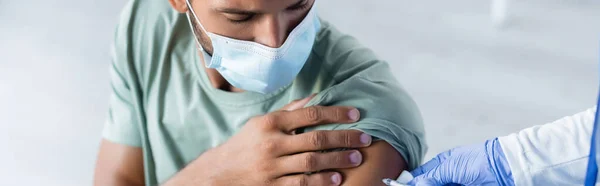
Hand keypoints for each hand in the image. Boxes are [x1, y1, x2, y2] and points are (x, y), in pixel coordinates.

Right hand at [166, 95, 372, 185]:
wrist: (220, 173)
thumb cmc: (246, 144)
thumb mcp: (262, 123)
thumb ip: (289, 112)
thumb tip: (316, 98)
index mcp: (270, 123)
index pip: (309, 114)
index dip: (335, 113)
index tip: (356, 114)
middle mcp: (272, 144)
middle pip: (315, 139)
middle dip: (344, 138)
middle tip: (366, 138)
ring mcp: (272, 167)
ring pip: (312, 163)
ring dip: (337, 160)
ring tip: (357, 158)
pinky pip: (302, 184)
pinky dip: (321, 182)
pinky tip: (337, 179)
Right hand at [408, 138, 513, 185]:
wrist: (510, 169)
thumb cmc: (483, 160)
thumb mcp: (451, 167)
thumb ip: (431, 177)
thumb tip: (413, 184)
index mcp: (443, 164)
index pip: (420, 175)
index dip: (410, 182)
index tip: (398, 185)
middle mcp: (449, 177)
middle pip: (429, 185)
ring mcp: (459, 185)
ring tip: (446, 185)